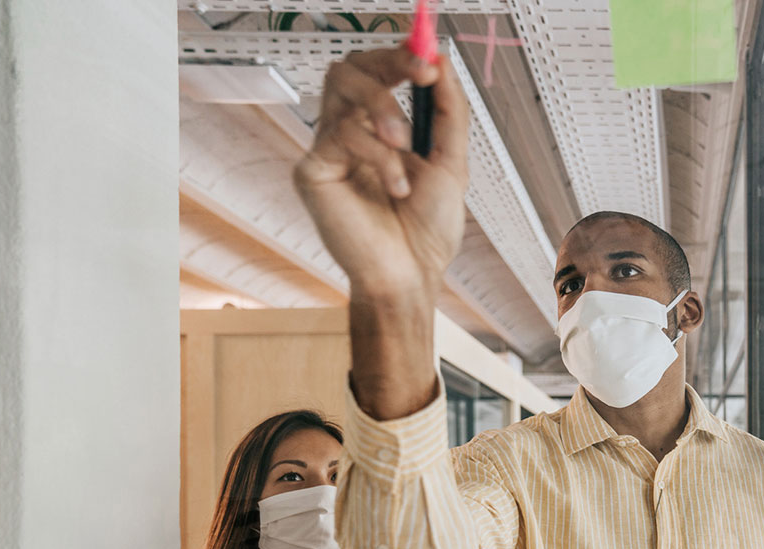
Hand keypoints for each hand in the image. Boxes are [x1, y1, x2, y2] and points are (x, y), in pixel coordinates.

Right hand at [294, 47, 469, 305]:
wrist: (412, 276)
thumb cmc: (426, 231)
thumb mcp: (450, 162)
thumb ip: (448, 112)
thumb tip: (442, 61)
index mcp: (377, 130)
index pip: (375, 73)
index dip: (398, 56)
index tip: (429, 59)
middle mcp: (347, 135)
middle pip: (348, 68)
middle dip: (388, 64)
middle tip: (420, 75)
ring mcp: (327, 151)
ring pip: (342, 89)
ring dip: (386, 110)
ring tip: (406, 146)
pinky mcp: (313, 171)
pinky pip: (341, 135)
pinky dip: (379, 156)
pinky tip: (396, 186)